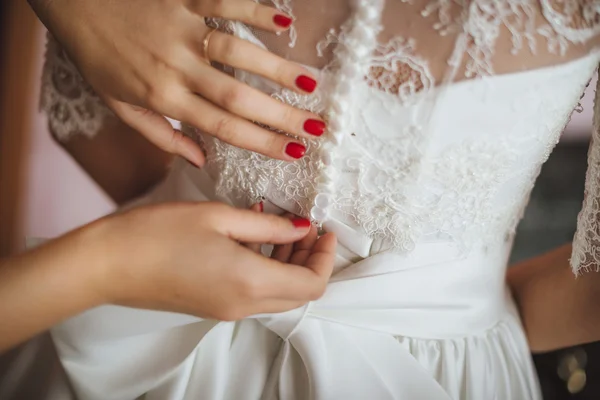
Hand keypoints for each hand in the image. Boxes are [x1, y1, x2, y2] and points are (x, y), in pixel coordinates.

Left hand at [30, 0, 325, 165]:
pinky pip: (225, 4)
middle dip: (281, 115)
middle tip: (317, 127)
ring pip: (238, 53)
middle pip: (238, 96)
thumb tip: (200, 160)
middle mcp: (177, 66)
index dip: (261, 142)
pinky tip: (284, 24)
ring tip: (311, 85)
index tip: (293, 153)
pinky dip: (256, 11)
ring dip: (277, 70)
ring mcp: (183, 29)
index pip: (222, 127)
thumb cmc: (97, 55)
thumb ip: (161, 135)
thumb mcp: (120, 105)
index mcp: (163, 97)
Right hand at [95, 202, 335, 319]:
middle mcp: (243, 305)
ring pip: (277, 293)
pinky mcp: (213, 306)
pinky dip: (264, 267)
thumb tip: (300, 228)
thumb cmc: (155, 235)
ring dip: (287, 262)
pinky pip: (253, 292)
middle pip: (298, 292)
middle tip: (305, 226)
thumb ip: (267, 226)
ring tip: (278, 225)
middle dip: (309, 259)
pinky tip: (250, 235)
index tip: (324, 230)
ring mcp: (227, 310)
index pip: (312, 284)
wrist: (106, 265)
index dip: (325, 257)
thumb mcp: (218, 217)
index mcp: (249, 282)